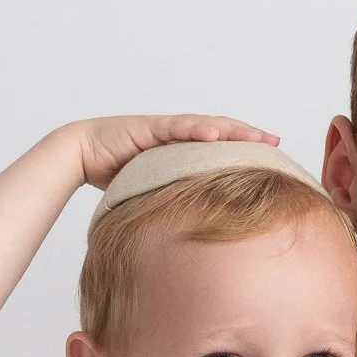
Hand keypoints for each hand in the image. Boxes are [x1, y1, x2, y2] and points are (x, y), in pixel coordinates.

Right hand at [64, 115, 278, 190]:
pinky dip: (196, 130)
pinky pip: (175, 128)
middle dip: (248, 135)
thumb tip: (198, 230)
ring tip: (255, 135)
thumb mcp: (157, 190)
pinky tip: (215, 135)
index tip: (273, 156)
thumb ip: (178, 199)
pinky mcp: (147, 128)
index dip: (246, 149)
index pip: (221, 146)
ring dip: (231, 130)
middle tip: (275, 141)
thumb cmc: (117, 176)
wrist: (81, 156)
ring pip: (204, 126)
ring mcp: (164, 128)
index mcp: (183, 149)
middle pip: (221, 131)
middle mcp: (178, 135)